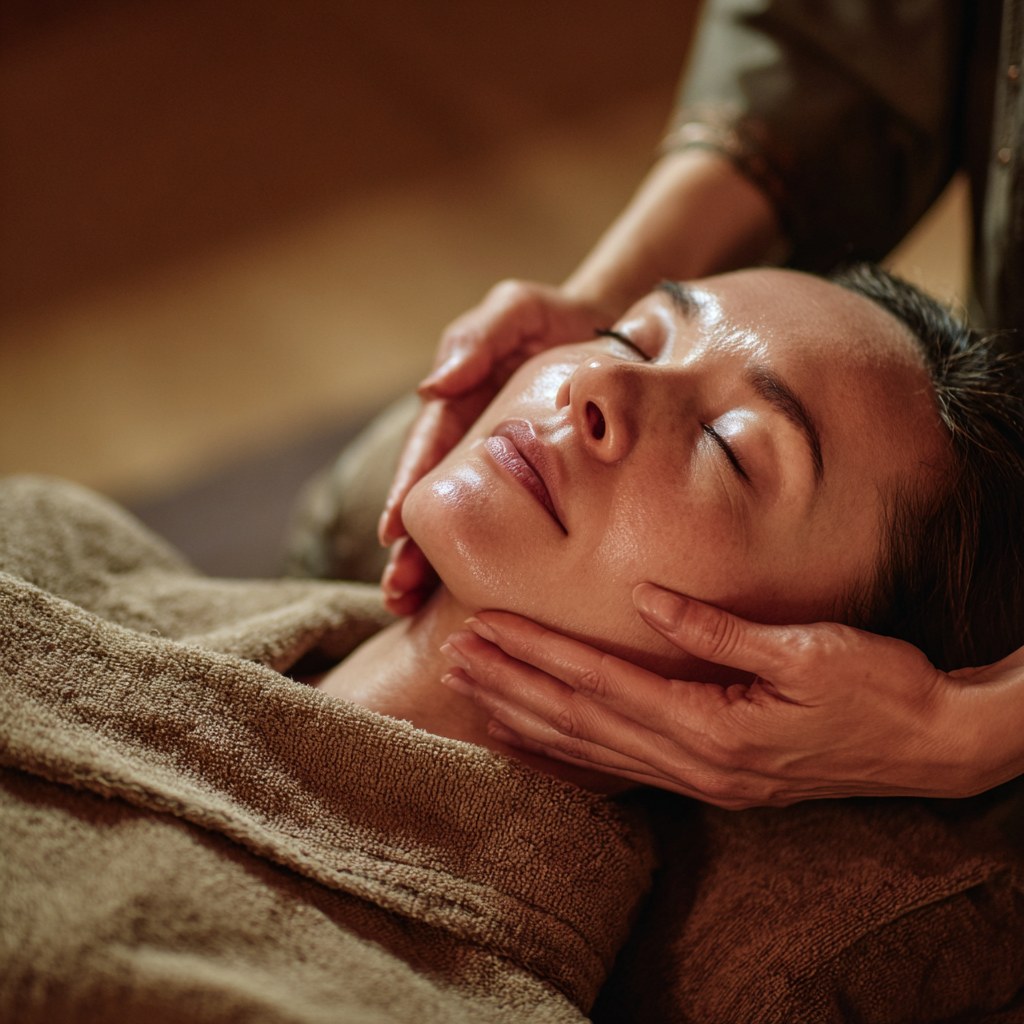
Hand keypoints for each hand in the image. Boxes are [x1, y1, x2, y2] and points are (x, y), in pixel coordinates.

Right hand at [378, 280, 616, 614]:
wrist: (615, 339)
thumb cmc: (556, 318)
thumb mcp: (517, 311)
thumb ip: (477, 339)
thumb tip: (432, 387)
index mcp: (459, 408)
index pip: (426, 456)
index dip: (406, 494)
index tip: (392, 537)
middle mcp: (472, 444)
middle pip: (436, 502)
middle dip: (412, 549)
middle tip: (397, 594)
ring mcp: (503, 471)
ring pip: (467, 523)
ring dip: (439, 566)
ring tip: (417, 612)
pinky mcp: (536, 486)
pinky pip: (512, 526)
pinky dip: (495, 560)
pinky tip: (489, 599)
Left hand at [439, 584, 1023, 806]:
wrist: (930, 745)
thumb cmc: (876, 689)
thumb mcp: (804, 650)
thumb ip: (717, 631)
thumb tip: (648, 598)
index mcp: (713, 725)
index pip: (600, 682)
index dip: (536, 654)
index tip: (484, 628)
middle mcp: (696, 761)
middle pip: (581, 719)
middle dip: (511, 686)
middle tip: (452, 658)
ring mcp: (701, 778)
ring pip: (592, 748)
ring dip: (527, 718)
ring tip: (473, 694)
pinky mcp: (711, 777)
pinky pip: (621, 767)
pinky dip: (569, 753)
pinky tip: (535, 739)